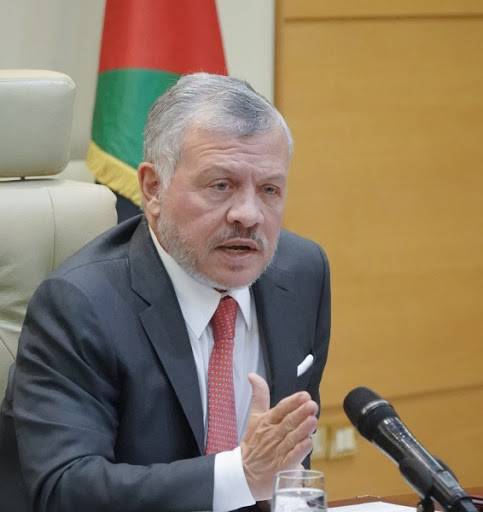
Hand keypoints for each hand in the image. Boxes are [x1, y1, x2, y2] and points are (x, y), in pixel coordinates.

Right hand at [240, 373, 317, 500]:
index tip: (304, 396)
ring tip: (313, 420)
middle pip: (288, 422)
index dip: (292, 402)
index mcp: (266, 421)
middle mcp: (271, 435)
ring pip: (291, 438)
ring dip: (302, 429)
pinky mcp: (280, 467)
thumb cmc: (253, 442)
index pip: (280, 409)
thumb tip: (253, 375)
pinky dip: (299, 450)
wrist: (243, 472)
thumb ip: (259, 396)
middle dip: (300, 413)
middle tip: (312, 405)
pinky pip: (291, 458)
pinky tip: (308, 443)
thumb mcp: (254, 417)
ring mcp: (276, 451)